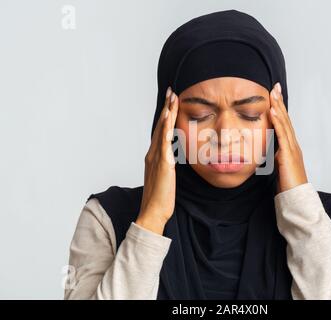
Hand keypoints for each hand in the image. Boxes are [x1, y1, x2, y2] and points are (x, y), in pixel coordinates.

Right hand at [136, 86, 178, 234]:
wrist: (152, 212)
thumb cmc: (159, 198)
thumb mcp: (164, 178)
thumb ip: (166, 166)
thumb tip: (172, 159)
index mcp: (153, 157)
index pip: (161, 132)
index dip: (165, 116)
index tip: (170, 102)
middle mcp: (152, 154)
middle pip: (160, 126)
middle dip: (166, 108)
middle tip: (171, 92)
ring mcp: (156, 158)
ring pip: (161, 130)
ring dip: (167, 113)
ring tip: (172, 98)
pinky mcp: (163, 164)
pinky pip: (164, 142)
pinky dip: (166, 128)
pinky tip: (170, 118)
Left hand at [268, 82, 307, 194]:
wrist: (296, 199)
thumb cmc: (287, 186)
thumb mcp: (279, 167)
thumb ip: (275, 156)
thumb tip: (268, 151)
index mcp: (290, 147)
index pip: (284, 124)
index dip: (279, 109)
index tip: (274, 96)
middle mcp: (293, 145)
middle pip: (286, 119)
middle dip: (280, 102)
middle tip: (275, 87)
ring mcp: (292, 149)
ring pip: (285, 124)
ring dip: (279, 107)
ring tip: (273, 93)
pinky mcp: (289, 154)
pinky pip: (282, 135)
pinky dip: (278, 122)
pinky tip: (273, 112)